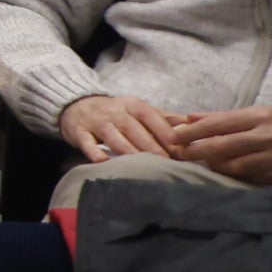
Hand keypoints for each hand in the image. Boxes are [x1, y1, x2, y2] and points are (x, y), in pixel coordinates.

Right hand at [58, 93, 187, 162]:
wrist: (76, 105)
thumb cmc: (116, 112)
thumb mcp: (139, 110)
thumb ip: (165, 118)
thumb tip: (194, 125)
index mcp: (132, 105)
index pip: (150, 116)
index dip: (164, 131)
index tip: (179, 147)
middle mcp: (114, 111)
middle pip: (133, 128)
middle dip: (150, 145)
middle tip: (166, 162)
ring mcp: (96, 122)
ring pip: (113, 137)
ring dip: (128, 151)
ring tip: (141, 166)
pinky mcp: (79, 132)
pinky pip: (87, 143)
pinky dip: (95, 153)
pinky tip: (104, 162)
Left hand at [167, 106, 271, 188]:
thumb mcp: (265, 113)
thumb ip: (227, 117)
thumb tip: (190, 117)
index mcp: (262, 116)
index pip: (220, 123)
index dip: (194, 130)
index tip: (173, 135)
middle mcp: (269, 135)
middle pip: (224, 145)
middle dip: (197, 150)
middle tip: (177, 154)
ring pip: (237, 165)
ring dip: (214, 166)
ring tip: (198, 165)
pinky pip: (254, 178)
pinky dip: (236, 177)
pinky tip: (224, 175)